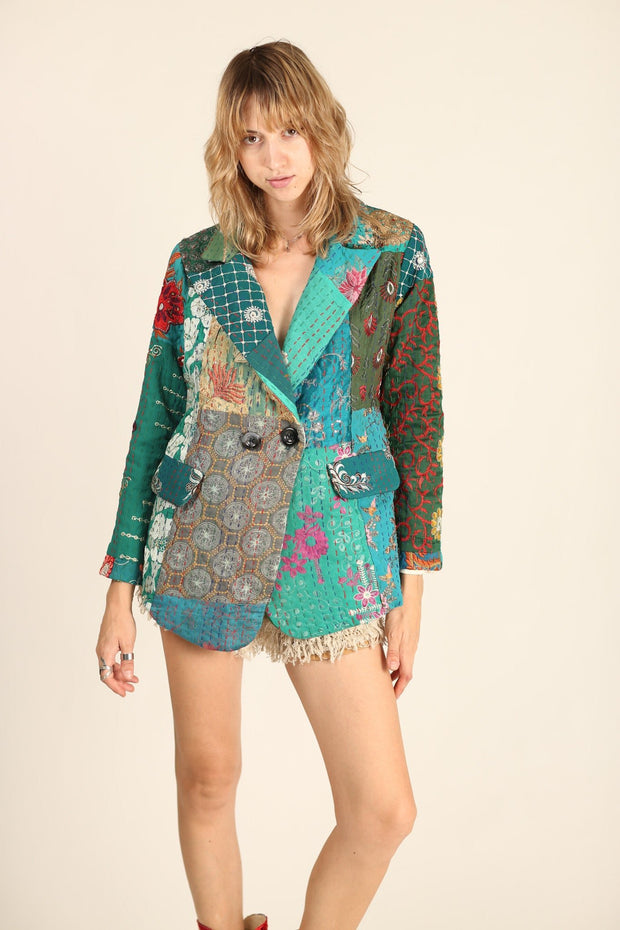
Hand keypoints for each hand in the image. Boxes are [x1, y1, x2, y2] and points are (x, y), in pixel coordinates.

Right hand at [95, 581, 139, 696]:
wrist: (117, 606)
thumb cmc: (123, 622)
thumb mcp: (128, 643)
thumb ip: (128, 661)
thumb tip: (128, 677)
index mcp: (105, 654)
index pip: (107, 677)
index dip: (115, 687)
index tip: (124, 693)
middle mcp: (101, 652)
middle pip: (108, 674)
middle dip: (120, 683)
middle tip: (132, 688)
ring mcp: (103, 648)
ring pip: (110, 667)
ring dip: (121, 674)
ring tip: (134, 679)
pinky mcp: (107, 644)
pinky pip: (112, 659)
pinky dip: (120, 665)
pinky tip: (129, 667)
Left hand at [384, 574, 422, 698]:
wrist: (409, 596)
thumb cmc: (400, 612)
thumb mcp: (393, 631)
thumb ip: (393, 650)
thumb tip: (393, 669)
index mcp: (407, 650)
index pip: (405, 676)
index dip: (399, 688)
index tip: (392, 699)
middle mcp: (410, 648)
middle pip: (406, 672)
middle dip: (398, 684)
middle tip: (388, 694)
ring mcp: (410, 642)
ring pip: (404, 663)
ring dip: (396, 673)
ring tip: (386, 680)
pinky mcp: (408, 636)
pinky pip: (403, 654)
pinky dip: (396, 662)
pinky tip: (389, 659)